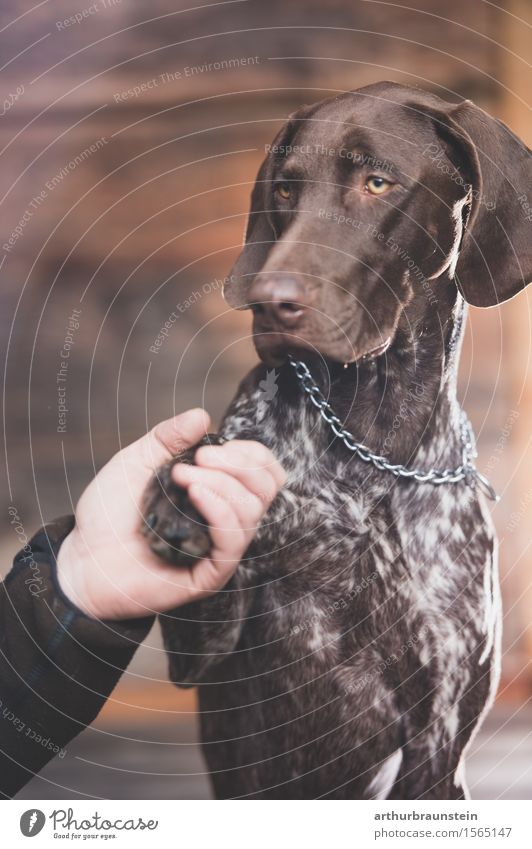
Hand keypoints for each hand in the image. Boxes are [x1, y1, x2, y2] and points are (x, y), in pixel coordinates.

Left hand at [56, 409, 284, 619]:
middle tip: (199, 459)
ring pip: (253, 510)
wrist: (84, 558)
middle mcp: (226, 518)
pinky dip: (221, 511)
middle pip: (267, 487)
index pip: (262, 470)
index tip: (208, 448)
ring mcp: (220, 547)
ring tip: (182, 478)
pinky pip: (234, 541)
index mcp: (217, 491)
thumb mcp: (136, 462)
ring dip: (222, 484)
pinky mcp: (211, 573)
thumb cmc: (109, 514)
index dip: (248, 453)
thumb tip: (203, 416)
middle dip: (239, 464)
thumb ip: (168, 438)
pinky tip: (196, 495)